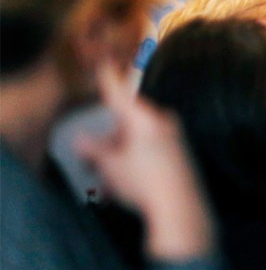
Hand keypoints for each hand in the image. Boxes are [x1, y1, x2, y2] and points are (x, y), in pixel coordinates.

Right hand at [75, 58, 211, 259]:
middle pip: (127, 123)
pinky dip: (135, 165)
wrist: (181, 208)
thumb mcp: (110, 166)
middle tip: (92, 161)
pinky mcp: (180, 155)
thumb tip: (80, 140)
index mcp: (143, 118)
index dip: (109, 79)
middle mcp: (161, 123)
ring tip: (108, 182)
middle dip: (108, 141)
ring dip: (120, 157)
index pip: (119, 94)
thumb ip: (93, 150)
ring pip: (137, 141)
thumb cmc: (143, 182)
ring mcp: (174, 138)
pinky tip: (123, 189)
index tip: (105, 61)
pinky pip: (151, 154)